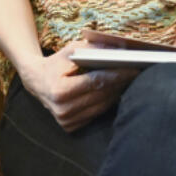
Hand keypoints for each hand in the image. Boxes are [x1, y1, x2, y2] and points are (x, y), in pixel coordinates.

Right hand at [18, 41, 136, 131]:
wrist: (36, 82)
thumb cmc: (55, 63)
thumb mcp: (69, 50)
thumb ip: (92, 48)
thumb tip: (119, 48)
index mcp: (60, 90)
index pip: (96, 82)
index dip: (117, 74)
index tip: (134, 68)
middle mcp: (62, 109)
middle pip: (101, 95)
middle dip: (121, 83)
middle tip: (138, 72)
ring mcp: (66, 121)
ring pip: (102, 106)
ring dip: (118, 93)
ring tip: (131, 81)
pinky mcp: (70, 127)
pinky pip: (96, 114)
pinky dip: (108, 102)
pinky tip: (117, 91)